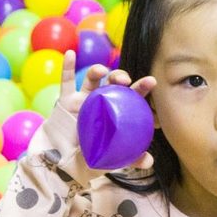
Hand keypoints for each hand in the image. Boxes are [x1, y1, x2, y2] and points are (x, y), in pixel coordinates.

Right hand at [59, 50, 157, 169]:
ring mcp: (84, 98)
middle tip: (125, 80)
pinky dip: (68, 66)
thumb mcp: (113, 158)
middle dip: (120, 76)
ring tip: (102, 71)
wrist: (64, 162)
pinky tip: (71, 54)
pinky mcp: (65, 100)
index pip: (133, 96)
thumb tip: (149, 162)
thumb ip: (131, 158)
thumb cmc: (93, 157)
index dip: (142, 87)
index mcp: (117, 112)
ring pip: (92, 79)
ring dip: (97, 70)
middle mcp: (103, 101)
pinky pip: (66, 80)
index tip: (151, 81)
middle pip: (114, 83)